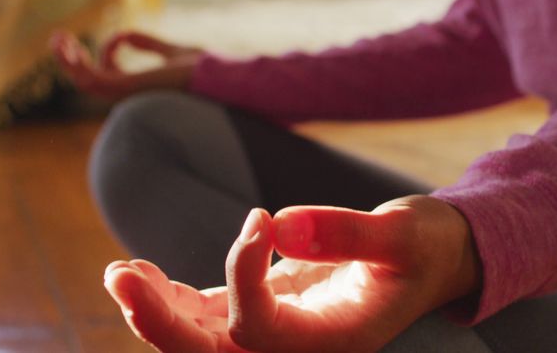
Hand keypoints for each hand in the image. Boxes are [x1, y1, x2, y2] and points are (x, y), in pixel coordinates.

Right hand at [50, 30, 202, 100]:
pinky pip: (91, 80)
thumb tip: (125, 35)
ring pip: (84, 81)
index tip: (116, 35)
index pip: (108, 75)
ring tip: (57, 39)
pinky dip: (77, 65)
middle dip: (70, 60)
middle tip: (58, 37)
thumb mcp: (170, 50)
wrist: (214, 76)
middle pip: (89, 81)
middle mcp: (129, 94)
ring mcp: (126, 94)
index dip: (104, 53)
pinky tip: (71, 47)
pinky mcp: (125, 88)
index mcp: (139, 87)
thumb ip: (148, 44)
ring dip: (66, 61)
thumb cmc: (200, 68)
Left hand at [104, 196, 481, 352]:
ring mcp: (278, 333)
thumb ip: (347, 234)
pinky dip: (174, 299)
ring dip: (157, 311)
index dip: (243, 274)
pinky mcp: (268, 311)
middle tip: (121, 278)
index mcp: (332, 343)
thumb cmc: (426, 247)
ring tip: (121, 274)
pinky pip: (209, 317)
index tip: (262, 217)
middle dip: (161, 323)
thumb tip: (281, 225)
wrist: (436, 259)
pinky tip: (145, 275)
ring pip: (201, 342)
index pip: (259, 328)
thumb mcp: (402, 236)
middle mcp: (297, 349)